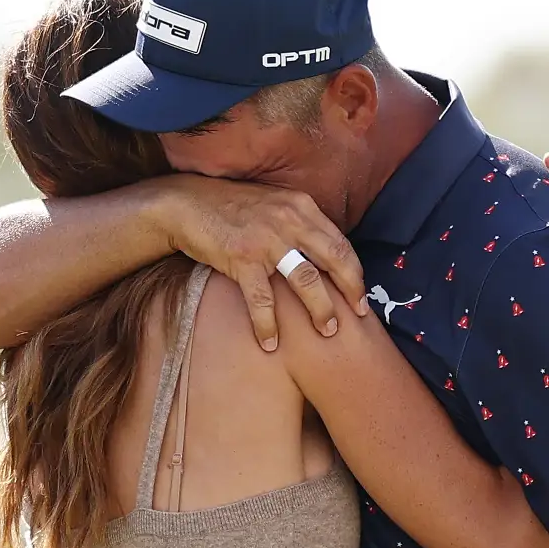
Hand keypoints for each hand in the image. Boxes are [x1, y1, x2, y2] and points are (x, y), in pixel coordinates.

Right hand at [165, 174, 366, 349]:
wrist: (188, 203)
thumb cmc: (232, 209)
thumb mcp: (274, 205)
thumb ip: (299, 224)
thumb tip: (323, 256)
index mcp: (301, 207)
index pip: (340, 242)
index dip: (355, 272)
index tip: (360, 296)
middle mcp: (289, 220)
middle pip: (333, 260)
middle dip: (350, 291)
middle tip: (358, 316)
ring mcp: (266, 239)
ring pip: (306, 281)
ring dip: (320, 310)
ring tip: (327, 331)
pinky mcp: (242, 258)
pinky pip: (262, 299)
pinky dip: (268, 325)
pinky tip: (270, 343)